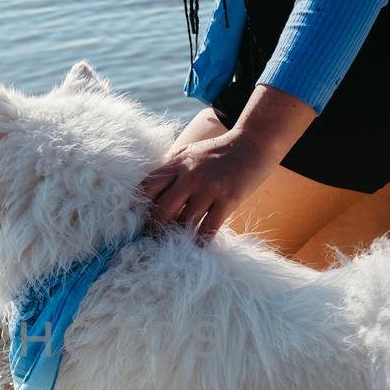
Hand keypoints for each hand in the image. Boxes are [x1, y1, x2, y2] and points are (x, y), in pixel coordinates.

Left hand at [142, 128, 268, 240]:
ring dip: (177, 237)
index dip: (138, 207)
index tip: (137, 220)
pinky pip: (208, 228)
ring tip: (171, 246)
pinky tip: (196, 246)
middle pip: (161, 210)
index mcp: (177, 163)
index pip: (147, 188)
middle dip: (153, 228)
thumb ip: (171, 168)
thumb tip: (149, 188)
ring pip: (184, 222)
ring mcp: (209, 188)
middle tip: (150, 241)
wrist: (253, 143)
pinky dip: (200, 240)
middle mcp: (189, 176)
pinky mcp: (228, 199)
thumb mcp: (190, 152)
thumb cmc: (218, 151)